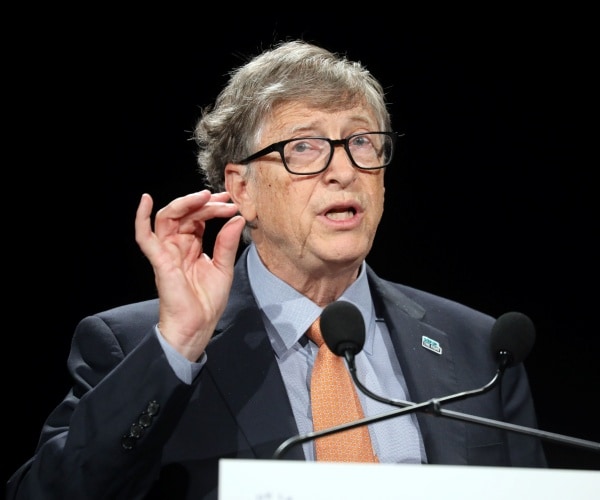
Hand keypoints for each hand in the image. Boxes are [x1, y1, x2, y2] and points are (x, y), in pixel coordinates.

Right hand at [135, 190, 244, 360]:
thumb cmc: (207, 303)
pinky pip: (144, 237)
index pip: (198, 218)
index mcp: (192, 247)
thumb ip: (227, 243)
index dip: (213, 208)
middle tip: (224, 200)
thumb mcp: (224, 267)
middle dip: (204, 203)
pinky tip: (145, 201)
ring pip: (168, 217)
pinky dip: (141, 218)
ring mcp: (167, 252)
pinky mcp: (160, 261)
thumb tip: (236, 219)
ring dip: (185, 203)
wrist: (197, 326)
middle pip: (185, 214)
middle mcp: (177, 246)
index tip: (231, 204)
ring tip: (205, 197)